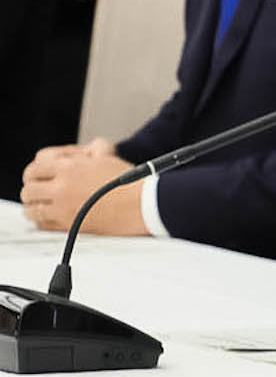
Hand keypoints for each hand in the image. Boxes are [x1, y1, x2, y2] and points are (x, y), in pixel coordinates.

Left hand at [20, 141, 143, 233]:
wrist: (145, 204)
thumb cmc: (131, 182)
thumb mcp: (108, 156)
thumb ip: (90, 150)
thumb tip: (88, 150)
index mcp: (69, 168)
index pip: (35, 168)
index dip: (35, 173)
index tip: (40, 176)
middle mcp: (62, 188)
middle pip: (29, 190)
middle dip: (33, 190)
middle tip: (39, 192)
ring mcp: (65, 209)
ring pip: (32, 210)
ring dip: (35, 207)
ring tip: (43, 206)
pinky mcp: (72, 226)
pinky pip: (44, 226)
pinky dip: (43, 222)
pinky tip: (51, 218)